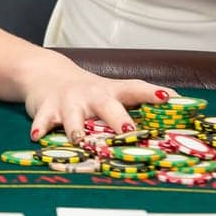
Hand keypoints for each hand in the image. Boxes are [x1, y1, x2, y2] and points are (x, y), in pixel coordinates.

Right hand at [17, 52, 177, 143]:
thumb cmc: (88, 93)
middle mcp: (92, 96)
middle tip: (128, 132)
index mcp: (112, 93)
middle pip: (108, 107)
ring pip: (74, 118)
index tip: (171, 98)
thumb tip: (177, 112)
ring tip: (81, 140)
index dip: (153, 94)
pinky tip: (38, 136)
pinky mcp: (47, 109)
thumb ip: (138, 104)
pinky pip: (44, 121)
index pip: (137, 90)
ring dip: (78, 130)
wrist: (47, 75)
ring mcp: (68, 102)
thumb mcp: (111, 94)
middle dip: (118, 121)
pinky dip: (41, 128)